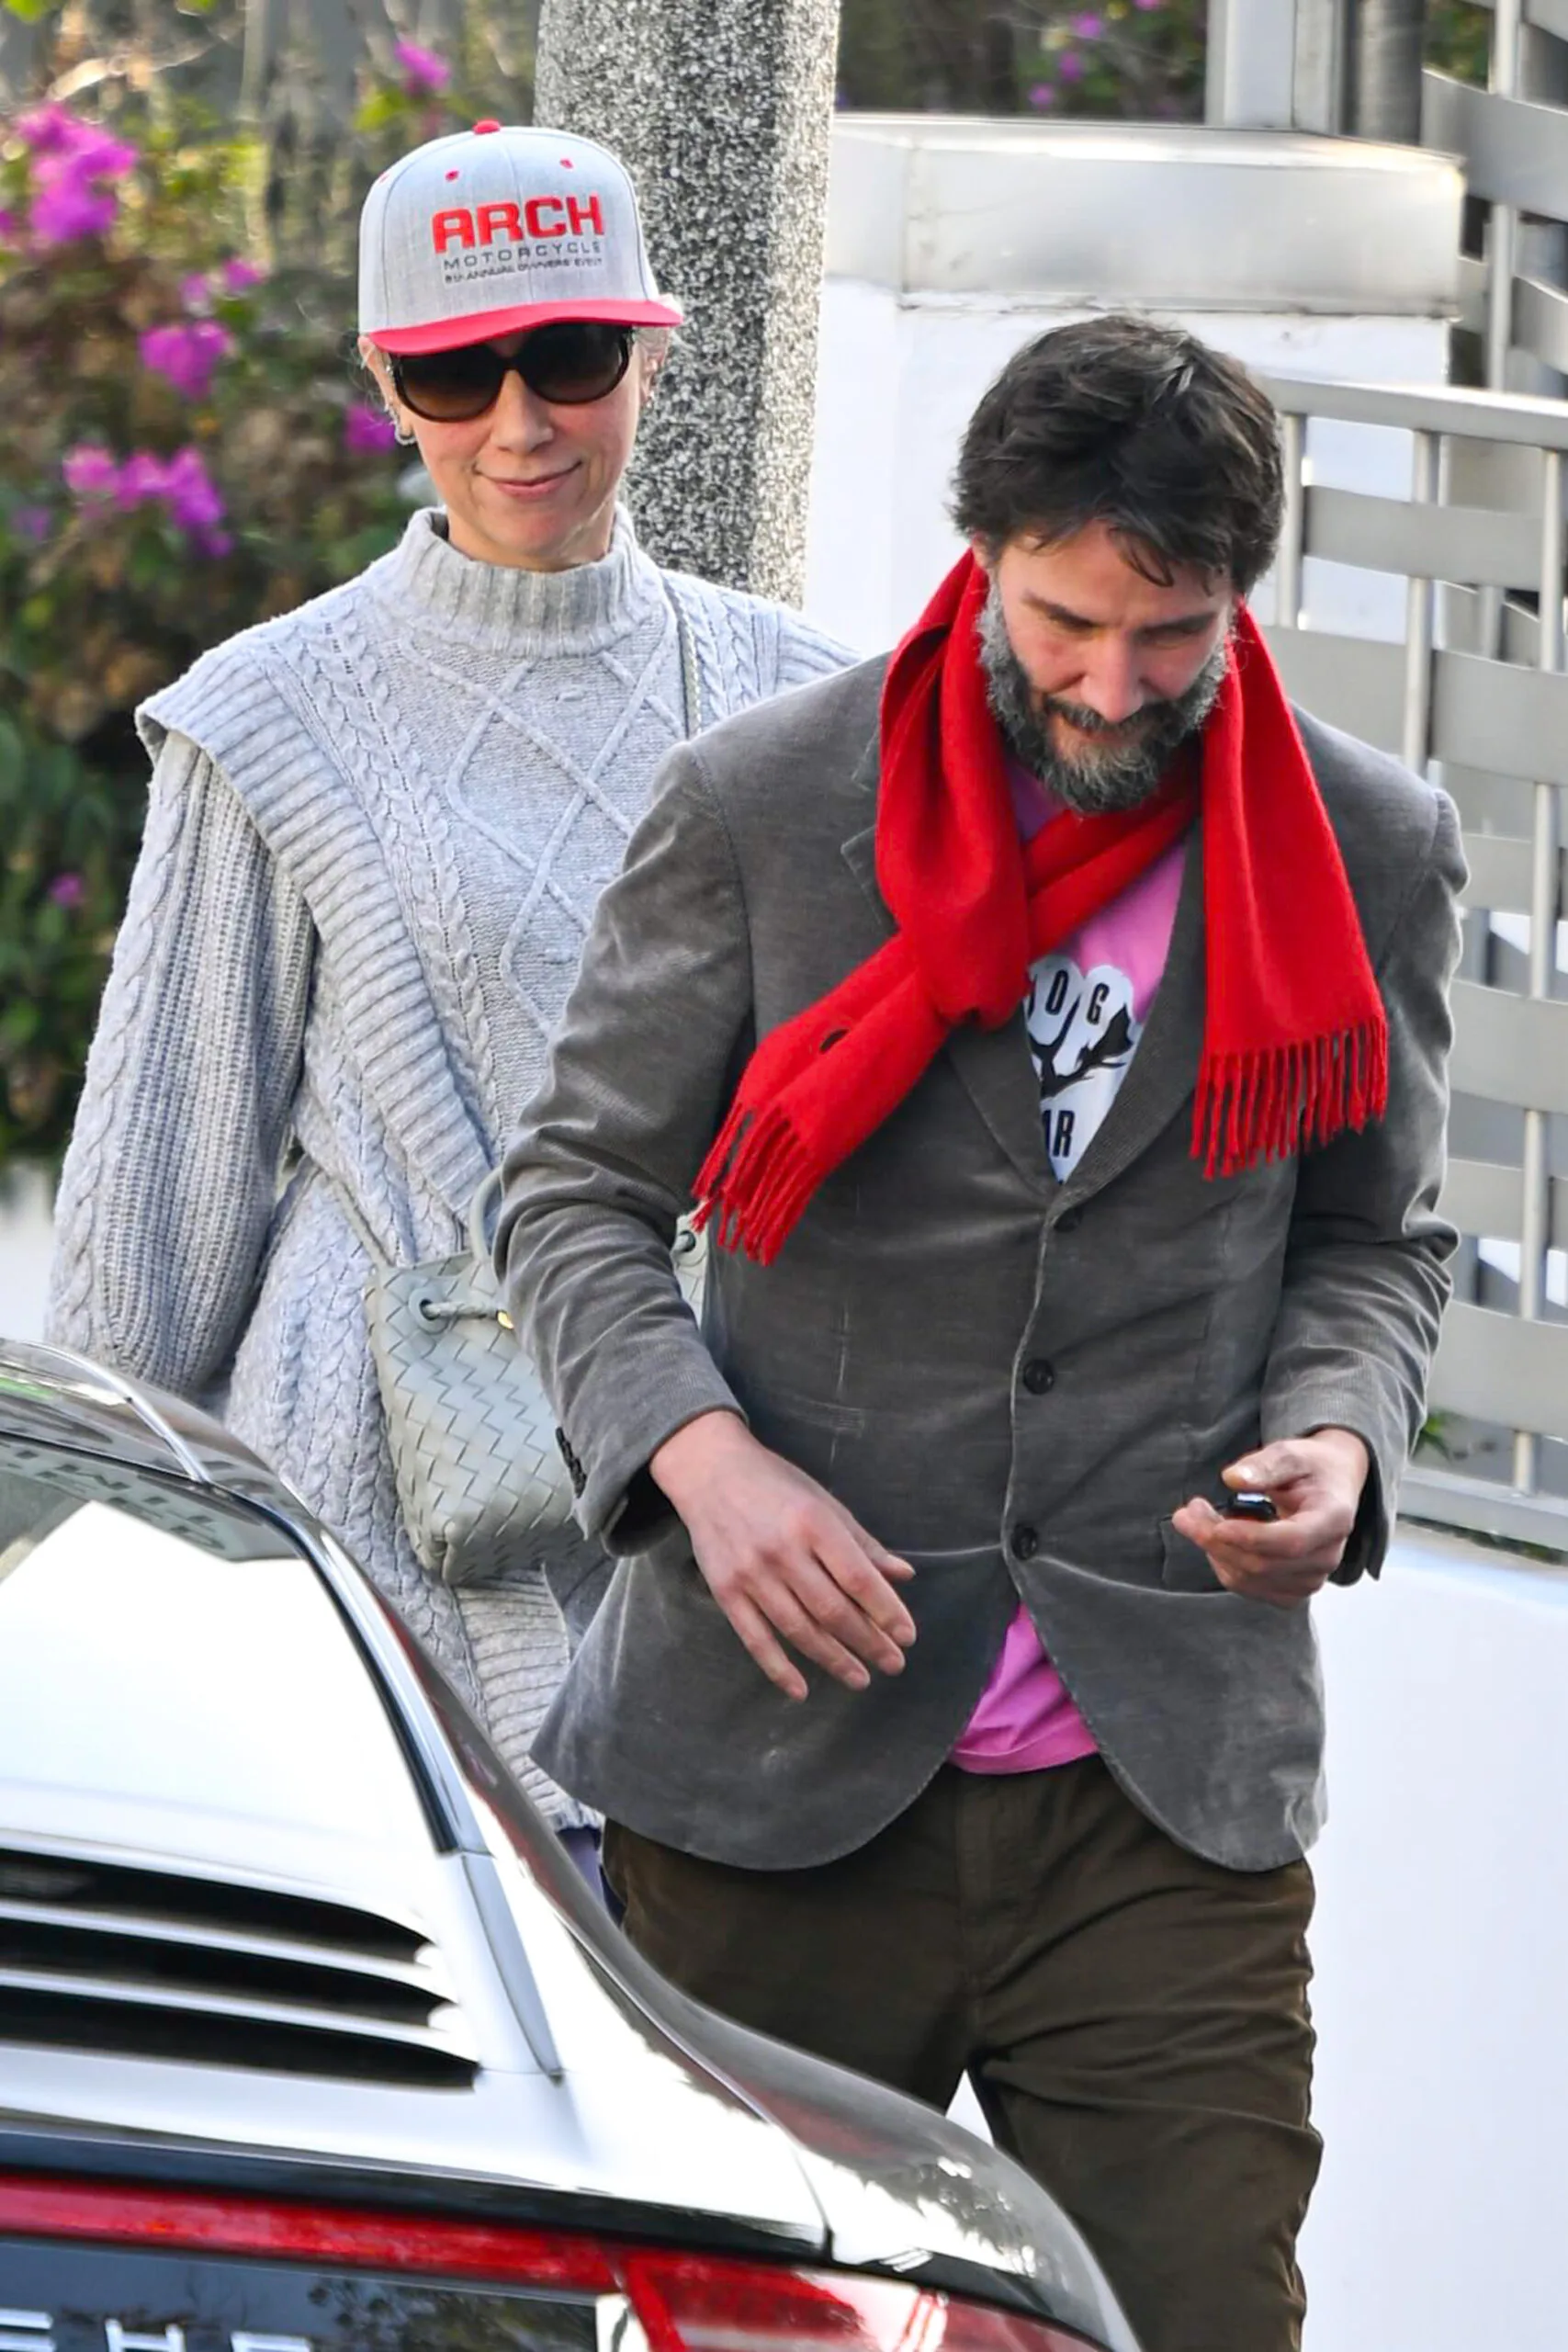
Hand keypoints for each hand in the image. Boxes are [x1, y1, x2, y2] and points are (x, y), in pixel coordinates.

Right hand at [650, 1410, 915, 1701]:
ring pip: (799, 1630)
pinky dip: (779, 1668)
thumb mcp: (824, 1502)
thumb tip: (903, 1576)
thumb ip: (863, 1543)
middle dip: (868, 1642)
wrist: (709, 1471)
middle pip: (833, 1610)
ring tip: (860, 1678)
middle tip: (893, 1664)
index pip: (858, 1579)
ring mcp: (751, 1574)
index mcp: (814, 1523)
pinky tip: (800, 1690)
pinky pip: (755, 1639)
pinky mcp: (725, 1591)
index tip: (908, 1637)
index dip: (887, 1612)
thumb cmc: (775, 1484)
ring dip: (833, 1659)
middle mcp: (783, 1551)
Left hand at [1171, 1428, 1370, 1609]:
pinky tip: (1217, 1537)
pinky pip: (1248, 1587)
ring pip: (1249, 1579)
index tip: (1216, 1525)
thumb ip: (1264, 1466)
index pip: (1291, 1542)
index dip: (1250, 1537)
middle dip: (1216, 1539)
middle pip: (1262, 1564)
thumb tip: (1232, 1479)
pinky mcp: (1292, 1589)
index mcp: (1333, 1519)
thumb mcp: (1291, 1453)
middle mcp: (1327, 1556)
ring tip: (1196, 1517)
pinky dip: (1223, 1563)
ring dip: (1214, 1551)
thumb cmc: (1311, 1468)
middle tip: (1188, 1512)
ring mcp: (1311, 1578)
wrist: (1329, 1487)